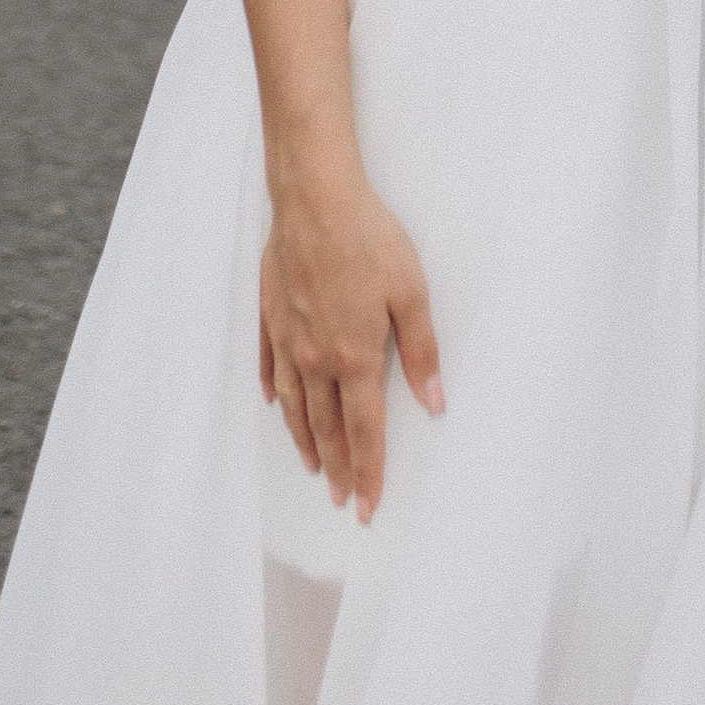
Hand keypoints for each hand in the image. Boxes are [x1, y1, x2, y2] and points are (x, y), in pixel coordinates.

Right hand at [258, 150, 443, 518]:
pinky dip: (275, 392)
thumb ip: (422, 352)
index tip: (367, 506)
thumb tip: (435, 402)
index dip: (368, 472)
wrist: (314, 198)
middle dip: (337, 468)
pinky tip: (276, 403)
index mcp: (355, 357)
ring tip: (314, 466)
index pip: (365, 431)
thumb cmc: (367, 238)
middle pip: (326, 427)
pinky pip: (270, 366)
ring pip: (294, 405)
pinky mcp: (271, 316)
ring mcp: (288, 338)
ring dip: (305, 441)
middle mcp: (316, 358)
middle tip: (340, 500)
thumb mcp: (412, 292)